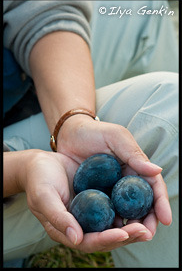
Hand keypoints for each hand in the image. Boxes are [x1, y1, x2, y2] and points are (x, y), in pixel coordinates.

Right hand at [18, 150, 146, 251]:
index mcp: (67, 229)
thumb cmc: (39, 179)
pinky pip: (113, 206)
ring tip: (149, 220)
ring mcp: (89, 212)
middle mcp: (81, 223)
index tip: (124, 233)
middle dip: (127, 235)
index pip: (90, 241)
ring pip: (113, 223)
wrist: (41, 163)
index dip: (107, 239)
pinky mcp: (96, 198)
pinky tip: (139, 203)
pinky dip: (126, 207)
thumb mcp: (44, 197)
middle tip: (145, 230)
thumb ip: (58, 218)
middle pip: (106, 236)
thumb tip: (76, 239)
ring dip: (131, 224)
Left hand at [55, 114, 171, 251]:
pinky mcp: (97, 195)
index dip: (160, 202)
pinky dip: (110, 222)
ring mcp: (111, 189)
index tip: (165, 219)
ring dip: (130, 225)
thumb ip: (134, 154)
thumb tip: (156, 170)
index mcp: (135, 167)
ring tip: (130, 237)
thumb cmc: (94, 132)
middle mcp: (126, 181)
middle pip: (142, 204)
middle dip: (148, 220)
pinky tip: (109, 231)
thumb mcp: (116, 137)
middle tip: (147, 235)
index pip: (152, 187)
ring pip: (125, 211)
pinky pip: (106, 210)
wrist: (69, 134)